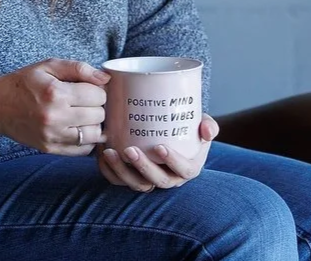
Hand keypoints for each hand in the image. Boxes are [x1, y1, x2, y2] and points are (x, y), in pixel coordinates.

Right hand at [0, 58, 108, 155]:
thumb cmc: (24, 82)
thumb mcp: (49, 66)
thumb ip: (79, 68)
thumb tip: (106, 78)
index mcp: (56, 93)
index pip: (98, 96)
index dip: (98, 90)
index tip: (90, 88)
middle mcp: (55, 117)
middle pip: (99, 116)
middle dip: (97, 106)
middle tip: (87, 101)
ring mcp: (52, 136)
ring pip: (94, 135)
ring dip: (94, 124)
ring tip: (84, 115)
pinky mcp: (49, 149)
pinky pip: (82, 150)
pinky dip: (86, 140)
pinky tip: (78, 128)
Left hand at [97, 114, 218, 191]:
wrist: (169, 132)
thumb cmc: (187, 129)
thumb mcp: (202, 125)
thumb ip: (209, 126)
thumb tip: (207, 130)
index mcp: (188, 168)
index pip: (184, 170)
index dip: (173, 162)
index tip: (160, 147)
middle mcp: (169, 178)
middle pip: (157, 180)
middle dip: (142, 167)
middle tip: (130, 150)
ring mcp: (150, 180)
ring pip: (136, 184)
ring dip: (122, 170)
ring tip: (110, 152)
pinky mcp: (132, 178)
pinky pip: (119, 181)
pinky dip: (108, 171)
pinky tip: (102, 154)